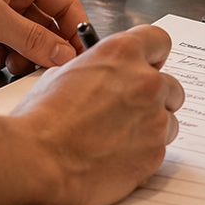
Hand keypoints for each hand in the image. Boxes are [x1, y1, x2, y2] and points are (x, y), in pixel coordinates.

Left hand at [0, 0, 86, 74]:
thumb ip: (32, 39)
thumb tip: (65, 54)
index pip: (62, 2)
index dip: (73, 29)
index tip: (79, 56)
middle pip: (41, 23)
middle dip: (43, 47)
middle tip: (45, 70)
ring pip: (18, 39)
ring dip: (19, 56)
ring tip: (13, 68)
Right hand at [12, 24, 183, 204]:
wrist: (35, 163)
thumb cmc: (38, 121)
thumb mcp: (60, 75)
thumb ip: (95, 70)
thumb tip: (100, 76)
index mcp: (122, 54)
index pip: (158, 41)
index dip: (151, 56)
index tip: (147, 66)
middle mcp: (146, 82)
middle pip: (169, 84)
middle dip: (152, 96)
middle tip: (127, 110)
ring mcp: (155, 118)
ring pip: (168, 119)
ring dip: (150, 126)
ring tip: (117, 138)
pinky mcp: (155, 153)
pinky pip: (159, 149)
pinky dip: (143, 152)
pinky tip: (115, 157)